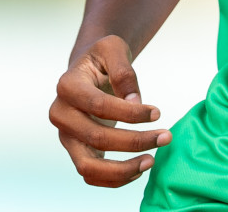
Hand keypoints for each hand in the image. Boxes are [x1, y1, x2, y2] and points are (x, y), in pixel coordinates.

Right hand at [50, 35, 170, 186]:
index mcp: (67, 86)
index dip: (130, 113)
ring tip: (152, 161)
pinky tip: (139, 168)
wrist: (90, 71)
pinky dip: (115, 179)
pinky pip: (91, 175)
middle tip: (166, 136)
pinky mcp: (76, 150)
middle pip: (95, 137)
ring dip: (122, 169)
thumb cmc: (102, 59)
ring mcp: (67, 136)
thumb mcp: (113, 49)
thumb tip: (135, 102)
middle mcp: (61, 114)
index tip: (157, 112)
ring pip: (88, 166)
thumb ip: (123, 71)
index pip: (98, 105)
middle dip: (134, 141)